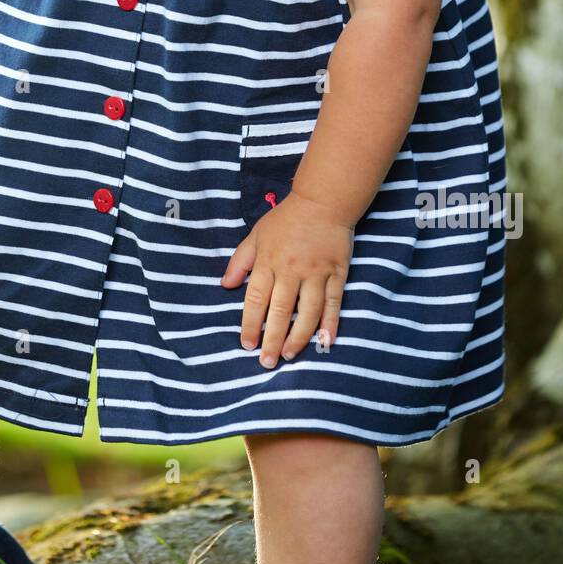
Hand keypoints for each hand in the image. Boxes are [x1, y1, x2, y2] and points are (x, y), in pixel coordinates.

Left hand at [221, 190, 353, 368]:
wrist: (323, 201)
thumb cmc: (286, 219)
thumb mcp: (256, 235)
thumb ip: (240, 261)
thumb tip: (225, 286)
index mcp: (268, 261)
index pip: (256, 299)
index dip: (251, 324)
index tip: (247, 344)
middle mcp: (290, 270)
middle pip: (280, 311)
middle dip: (272, 339)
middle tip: (267, 362)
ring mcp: (316, 273)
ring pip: (307, 312)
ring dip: (298, 337)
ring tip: (289, 355)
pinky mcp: (337, 273)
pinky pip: (333, 303)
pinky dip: (330, 323)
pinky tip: (325, 341)